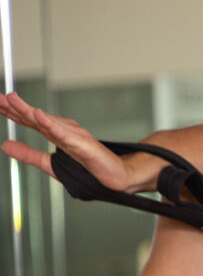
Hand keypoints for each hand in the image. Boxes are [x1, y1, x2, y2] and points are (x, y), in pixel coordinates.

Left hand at [0, 93, 155, 190]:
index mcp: (53, 133)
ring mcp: (73, 135)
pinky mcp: (84, 145)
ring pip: (46, 121)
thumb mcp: (50, 163)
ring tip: (12, 99)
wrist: (117, 177)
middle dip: (13, 106)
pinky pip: (65, 133)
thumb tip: (5, 146)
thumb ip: (28, 155)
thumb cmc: (90, 168)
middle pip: (33, 116)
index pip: (27, 120)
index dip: (9, 111)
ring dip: (28, 109)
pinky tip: (39, 115)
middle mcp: (62, 129)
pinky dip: (51, 123)